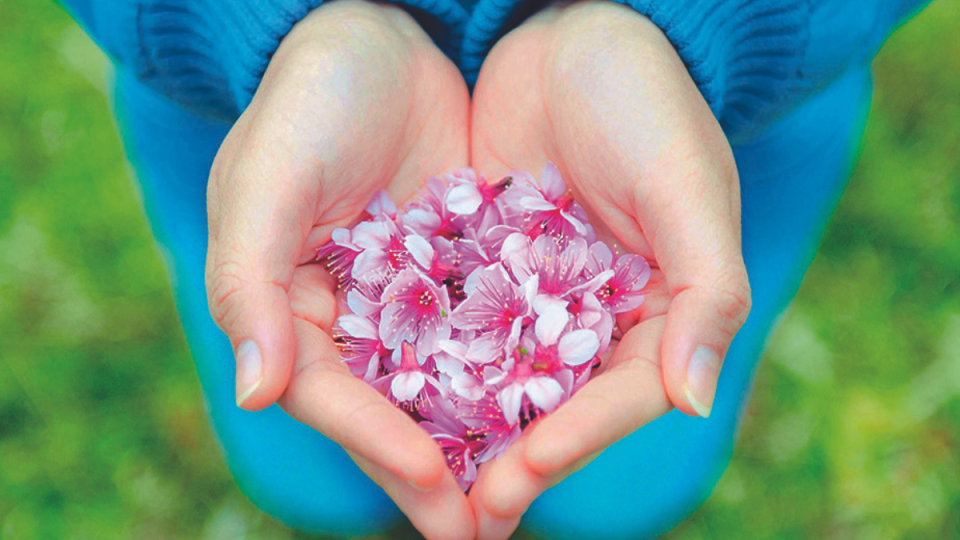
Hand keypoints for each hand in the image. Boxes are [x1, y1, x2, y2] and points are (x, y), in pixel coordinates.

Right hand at [204, 2, 472, 537]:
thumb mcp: (267, 177)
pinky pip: (485, 334)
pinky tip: (546, 411)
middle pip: (389, 408)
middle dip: (431, 473)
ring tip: (518, 498)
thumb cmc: (310, 98)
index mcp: (289, 306)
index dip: (373, 441)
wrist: (382, 33)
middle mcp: (350, 315)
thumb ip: (249, 282)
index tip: (431, 480)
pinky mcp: (460, 271)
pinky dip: (508, 375)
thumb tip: (255, 395)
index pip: (329, 392)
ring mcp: (408, 297)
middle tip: (477, 532)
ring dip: (477, 443)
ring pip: (441, 385)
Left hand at [468, 2, 750, 536]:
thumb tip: (691, 403)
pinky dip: (431, 367)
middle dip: (511, 461)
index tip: (524, 471)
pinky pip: (456, 327)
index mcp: (658, 308)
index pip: (620, 394)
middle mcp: (594, 313)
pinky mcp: (483, 265)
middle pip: (554, 405)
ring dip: (465, 437)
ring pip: (500, 380)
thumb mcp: (688, 184)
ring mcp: (535, 294)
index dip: (577, 438)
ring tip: (424, 487)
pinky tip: (394, 403)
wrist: (572, 25)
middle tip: (465, 519)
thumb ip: (706, 293)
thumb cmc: (647, 97)